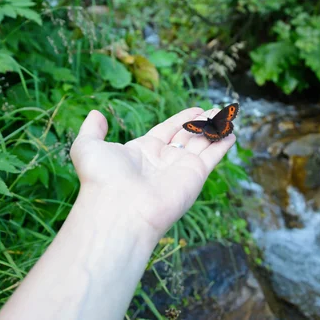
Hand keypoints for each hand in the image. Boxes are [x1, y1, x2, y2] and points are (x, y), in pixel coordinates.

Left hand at [69, 107, 235, 239]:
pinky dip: (223, 144)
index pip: (167, 130)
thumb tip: (96, 114)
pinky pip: (213, 155)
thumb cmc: (101, 180)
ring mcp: (180, 168)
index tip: (196, 109)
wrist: (119, 210)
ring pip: (202, 142)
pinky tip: (232, 134)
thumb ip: (92, 130)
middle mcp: (164, 160)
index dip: (182, 119)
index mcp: (143, 151)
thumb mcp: (88, 148)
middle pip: (188, 135)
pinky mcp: (195, 175)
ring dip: (215, 128)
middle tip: (215, 109)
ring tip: (227, 114)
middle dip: (202, 122)